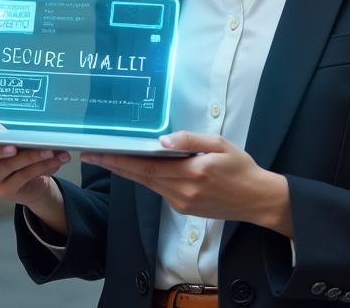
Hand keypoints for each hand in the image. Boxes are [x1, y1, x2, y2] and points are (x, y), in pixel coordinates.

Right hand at [0, 115, 70, 234]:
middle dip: (1, 148)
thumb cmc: (20, 148)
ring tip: (53, 150)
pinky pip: (24, 176)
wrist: (34, 177)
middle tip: (15, 145)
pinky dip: (42, 166)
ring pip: (12, 165)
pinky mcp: (4, 191)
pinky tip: (56, 159)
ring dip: (35, 156)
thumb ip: (7, 123)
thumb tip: (0, 111)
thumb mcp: (13, 132)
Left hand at [82, 131, 292, 237]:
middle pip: (140, 176)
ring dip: (127, 172)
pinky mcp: (184, 209)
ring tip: (108, 159)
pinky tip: (137, 168)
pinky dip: (146, 178)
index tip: (99, 153)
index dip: (120, 160)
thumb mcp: (219, 144)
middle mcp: (183, 191)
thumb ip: (190, 140)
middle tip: (91, 155)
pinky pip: (159, 190)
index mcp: (192, 172)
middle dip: (114, 165)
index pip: (146, 165)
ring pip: (147, 184)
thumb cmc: (241, 168)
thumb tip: (163, 140)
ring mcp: (182, 202)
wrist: (258, 200)